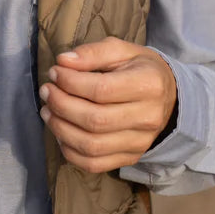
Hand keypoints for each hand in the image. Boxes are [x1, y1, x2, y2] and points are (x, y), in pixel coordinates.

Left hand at [38, 36, 177, 173]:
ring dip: (61, 129)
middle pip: (95, 120)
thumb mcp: (121, 49)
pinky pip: (95, 164)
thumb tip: (63, 61)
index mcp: (148, 85)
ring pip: (92, 146)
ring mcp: (140, 143)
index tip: (54, 72)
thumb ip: (92, 52)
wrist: (168, 95)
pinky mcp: (130, 157)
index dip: (71, 82)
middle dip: (61, 105)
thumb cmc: (139, 67)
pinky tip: (60, 133)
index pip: (102, 89)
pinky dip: (70, 151)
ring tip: (47, 110)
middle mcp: (147, 118)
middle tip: (46, 90)